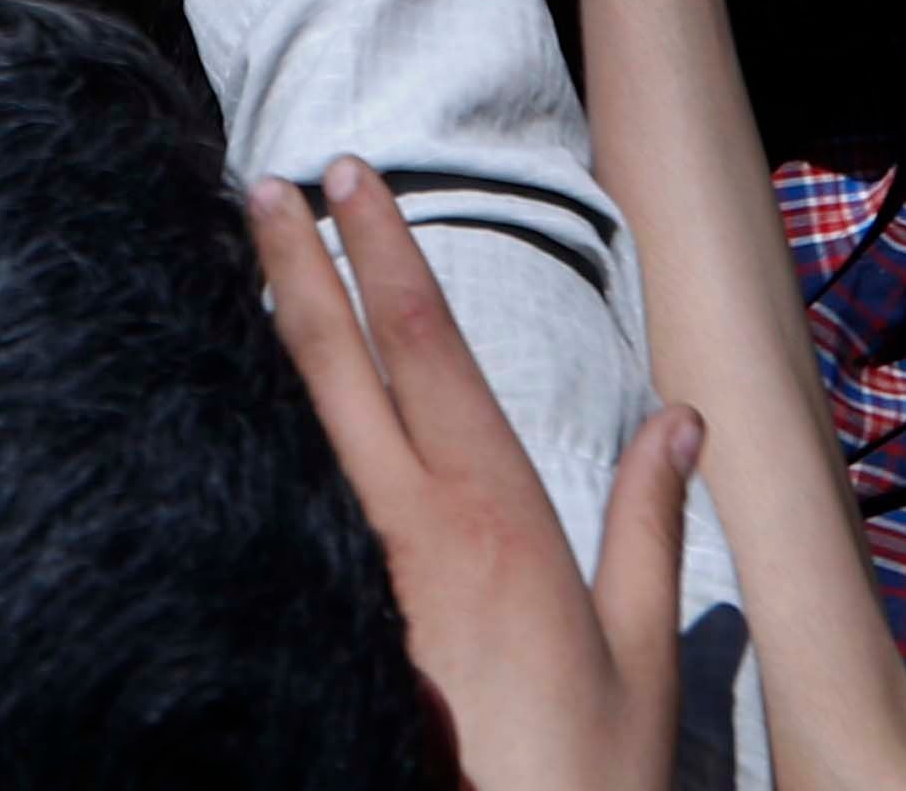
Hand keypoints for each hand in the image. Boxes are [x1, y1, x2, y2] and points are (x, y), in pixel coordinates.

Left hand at [254, 160, 707, 790]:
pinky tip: (224, 411)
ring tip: (233, 268)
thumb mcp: (638, 655)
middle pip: (334, 363)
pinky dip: (253, 441)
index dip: (384, 248)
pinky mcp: (315, 625)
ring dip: (264, 341)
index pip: (425, 344)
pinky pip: (278, 508)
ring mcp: (350, 576)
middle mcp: (408, 528)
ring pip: (293, 429)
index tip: (345, 174)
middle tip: (258, 182)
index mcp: (492, 512)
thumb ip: (648, 528)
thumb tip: (681, 421)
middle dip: (295, 261)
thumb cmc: (579, 778)